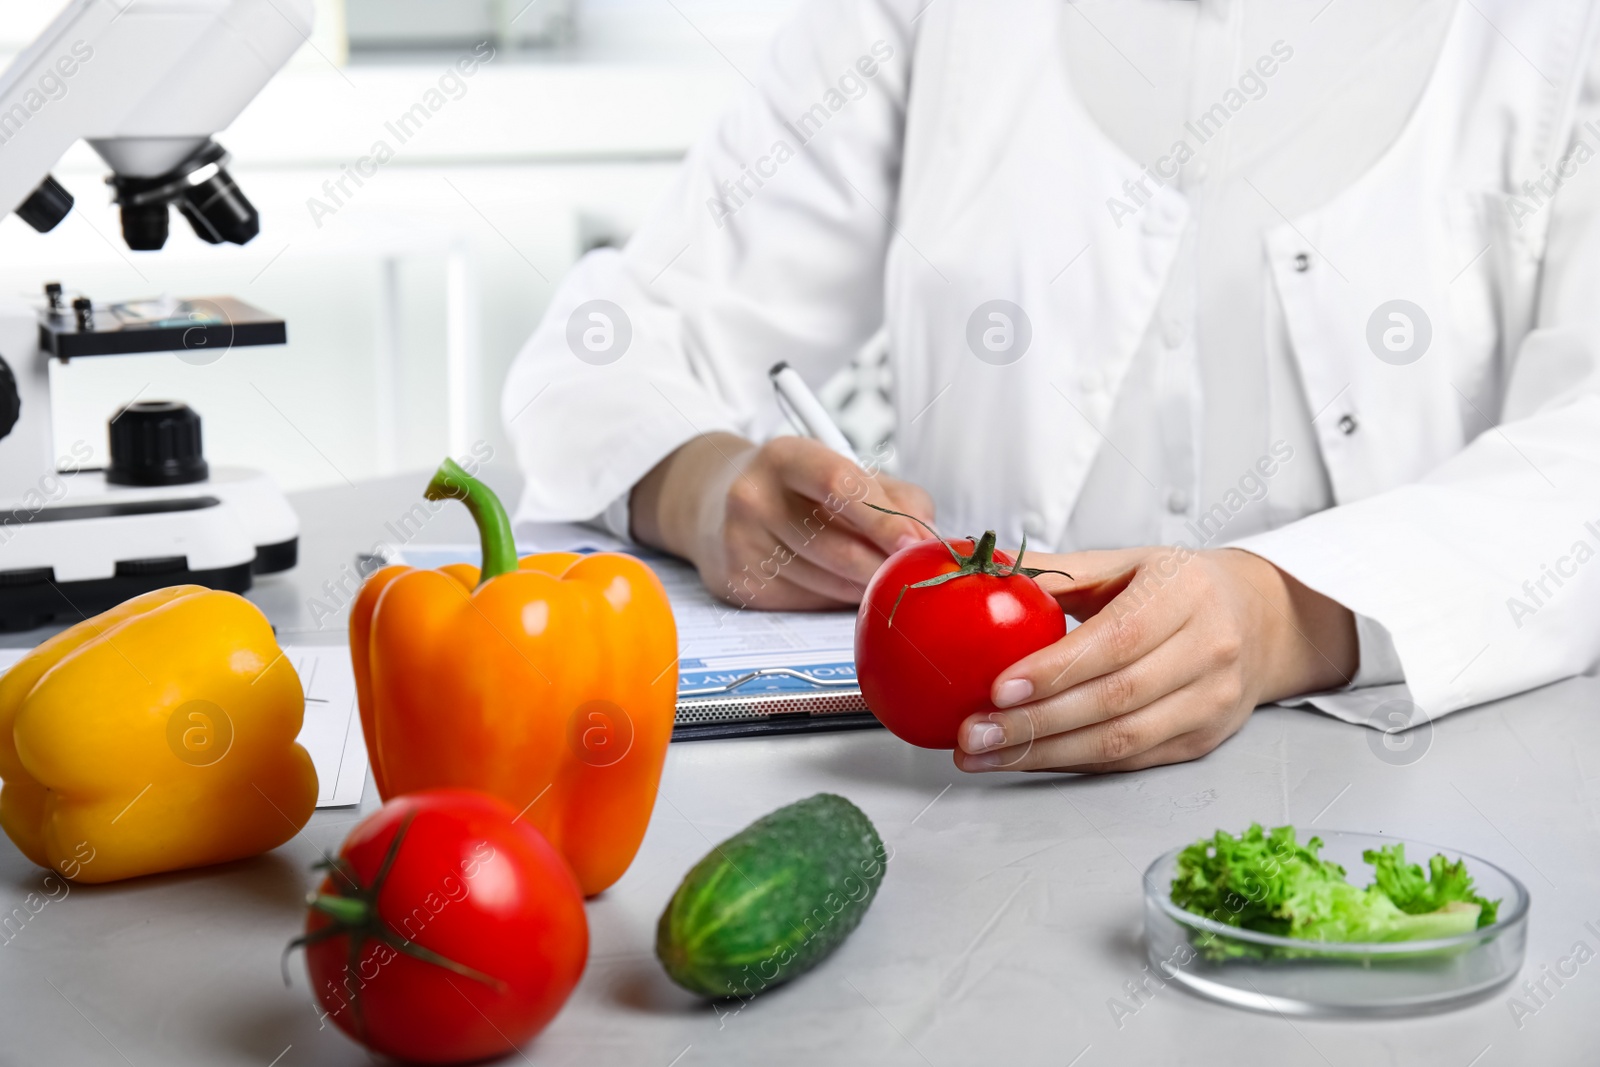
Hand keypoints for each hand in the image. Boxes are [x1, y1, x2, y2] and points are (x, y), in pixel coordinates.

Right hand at [631, 432, 934, 608]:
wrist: (714, 505)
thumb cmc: (795, 488)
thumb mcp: (841, 469)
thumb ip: (894, 496)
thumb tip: (926, 539)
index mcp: (783, 457)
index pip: (840, 487)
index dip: (884, 519)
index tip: (917, 543)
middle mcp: (753, 498)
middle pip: (838, 546)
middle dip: (885, 567)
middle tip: (913, 575)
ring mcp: (742, 544)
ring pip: (829, 582)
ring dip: (865, 585)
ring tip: (876, 574)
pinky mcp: (741, 584)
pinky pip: (809, 601)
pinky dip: (836, 597)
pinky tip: (836, 581)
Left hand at [954, 546, 1357, 772]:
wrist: (1260, 620)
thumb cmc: (1179, 587)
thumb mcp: (1127, 562)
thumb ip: (1060, 572)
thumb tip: (984, 569)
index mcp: (1186, 593)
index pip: (1117, 639)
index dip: (1057, 670)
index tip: (999, 688)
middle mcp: (1208, 649)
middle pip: (1114, 699)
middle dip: (1035, 723)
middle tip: (973, 732)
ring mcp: (1212, 701)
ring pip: (1121, 740)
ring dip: (1044, 754)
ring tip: (984, 753)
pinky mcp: (1203, 739)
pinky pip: (1130, 759)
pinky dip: (1071, 763)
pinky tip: (1026, 759)